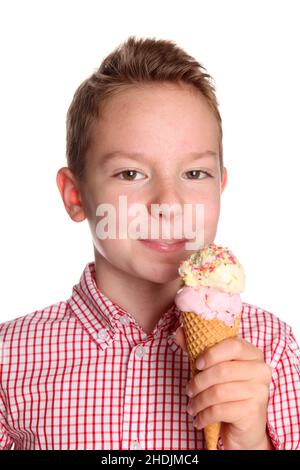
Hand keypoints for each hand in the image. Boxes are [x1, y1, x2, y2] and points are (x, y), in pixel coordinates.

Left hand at [175, 326, 273, 449]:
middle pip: (223, 370)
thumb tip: (179, 331)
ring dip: (199, 401)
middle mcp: (261, 370)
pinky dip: (204, 416)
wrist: (246, 428)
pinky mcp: (253, 413)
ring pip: (219, 392)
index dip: (212, 353)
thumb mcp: (214, 368)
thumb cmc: (229, 391)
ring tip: (192, 407)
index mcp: (253, 354)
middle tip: (189, 390)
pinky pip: (220, 411)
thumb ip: (198, 349)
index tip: (197, 364)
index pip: (234, 345)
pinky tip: (198, 420)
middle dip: (199, 381)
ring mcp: (260, 392)